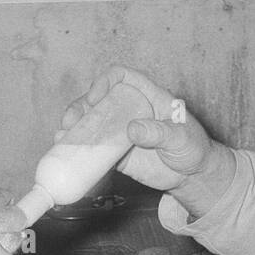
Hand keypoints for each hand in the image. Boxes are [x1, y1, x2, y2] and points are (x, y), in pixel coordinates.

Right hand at [58, 64, 232, 205]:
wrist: (193, 176)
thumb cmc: (193, 148)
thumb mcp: (181, 137)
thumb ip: (159, 132)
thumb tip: (132, 129)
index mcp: (146, 96)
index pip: (121, 78)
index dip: (104, 83)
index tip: (95, 99)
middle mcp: (129, 110)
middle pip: (99, 100)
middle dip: (81, 108)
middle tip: (71, 122)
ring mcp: (121, 132)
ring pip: (92, 124)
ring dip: (74, 129)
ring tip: (62, 137)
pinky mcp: (116, 155)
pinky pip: (95, 150)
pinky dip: (80, 151)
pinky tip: (67, 154)